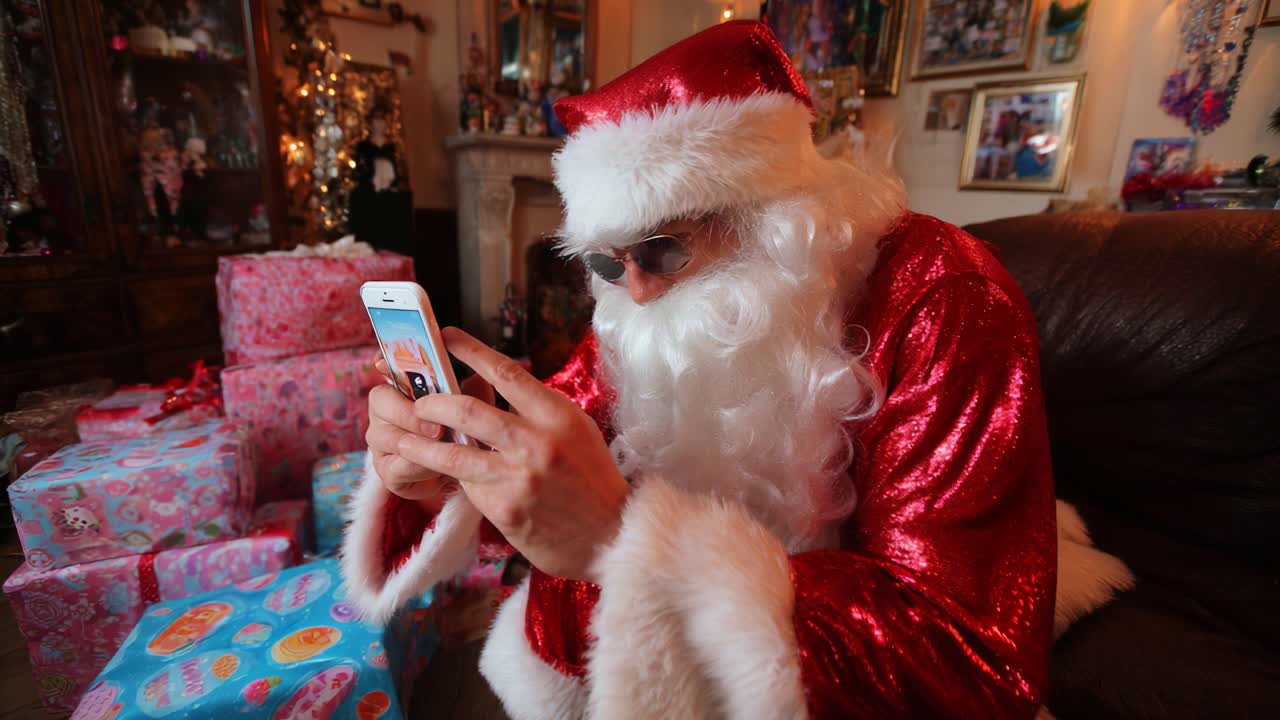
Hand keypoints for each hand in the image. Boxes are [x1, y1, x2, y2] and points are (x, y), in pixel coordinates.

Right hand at [365, 353, 493, 511]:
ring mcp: (381, 442)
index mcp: (402, 388)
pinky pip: (396, 467)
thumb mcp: (471, 411)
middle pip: (380, 400)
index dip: (389, 364)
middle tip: (437, 427)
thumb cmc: (462, 434)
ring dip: (418, 444)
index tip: (391, 365)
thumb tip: (479, 379)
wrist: (461, 477)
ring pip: (386, 436)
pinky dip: (420, 468)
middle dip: (409, 413)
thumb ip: (472, 394)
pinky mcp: (386, 471)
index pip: (387, 368)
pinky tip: (438, 469)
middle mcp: (384, 412)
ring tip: (444, 449)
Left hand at [396, 327, 629, 582]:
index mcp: (557, 415)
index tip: (445, 337)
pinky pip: (468, 486)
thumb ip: (535, 409)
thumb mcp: (575, 429)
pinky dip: (456, 479)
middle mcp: (536, 443)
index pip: (505, 372)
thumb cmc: (591, 477)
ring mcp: (518, 479)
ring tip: (399, 438)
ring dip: (419, 444)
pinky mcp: (503, 510)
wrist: (609, 535)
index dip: (470, 351)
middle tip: (418, 402)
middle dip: (433, 402)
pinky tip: (445, 476)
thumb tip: (487, 385)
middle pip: (467, 410)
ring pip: (453, 454)